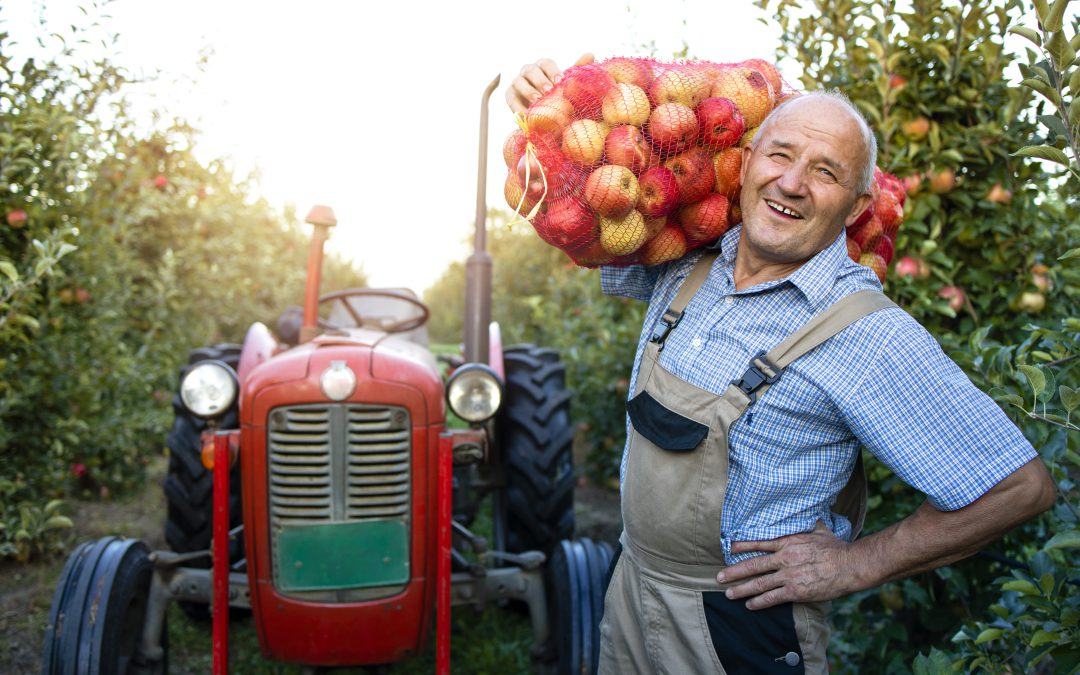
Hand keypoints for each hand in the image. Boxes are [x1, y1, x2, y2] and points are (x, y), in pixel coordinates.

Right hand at [505, 53, 594, 112]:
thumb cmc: (556, 94)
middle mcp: (528, 71)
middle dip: (539, 80)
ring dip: (528, 91)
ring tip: (537, 101)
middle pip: (530, 70)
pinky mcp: (509, 96)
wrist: (542, 113)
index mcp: (542, 66)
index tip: (560, 81)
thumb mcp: (566, 84)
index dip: (552, 70)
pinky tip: (527, 114)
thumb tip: (590, 54)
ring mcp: (517, 83)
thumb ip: (577, 70)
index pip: (546, 63)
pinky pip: (512, 100)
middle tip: (548, 91)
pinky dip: (519, 107)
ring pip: (519, 82)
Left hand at [715, 522, 855, 609]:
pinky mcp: (796, 591)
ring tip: (728, 594)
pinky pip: (773, 598)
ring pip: (759, 584)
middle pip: (753, 565)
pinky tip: (750, 605)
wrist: (849, 565)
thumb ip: (807, 522)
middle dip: (734, 572)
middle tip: (719, 577)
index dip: (742, 546)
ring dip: (741, 590)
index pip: (759, 543)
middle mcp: (784, 558)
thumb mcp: (819, 529)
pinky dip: (759, 602)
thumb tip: (805, 511)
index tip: (729, 548)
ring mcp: (788, 576)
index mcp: (788, 542)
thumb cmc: (836, 547)